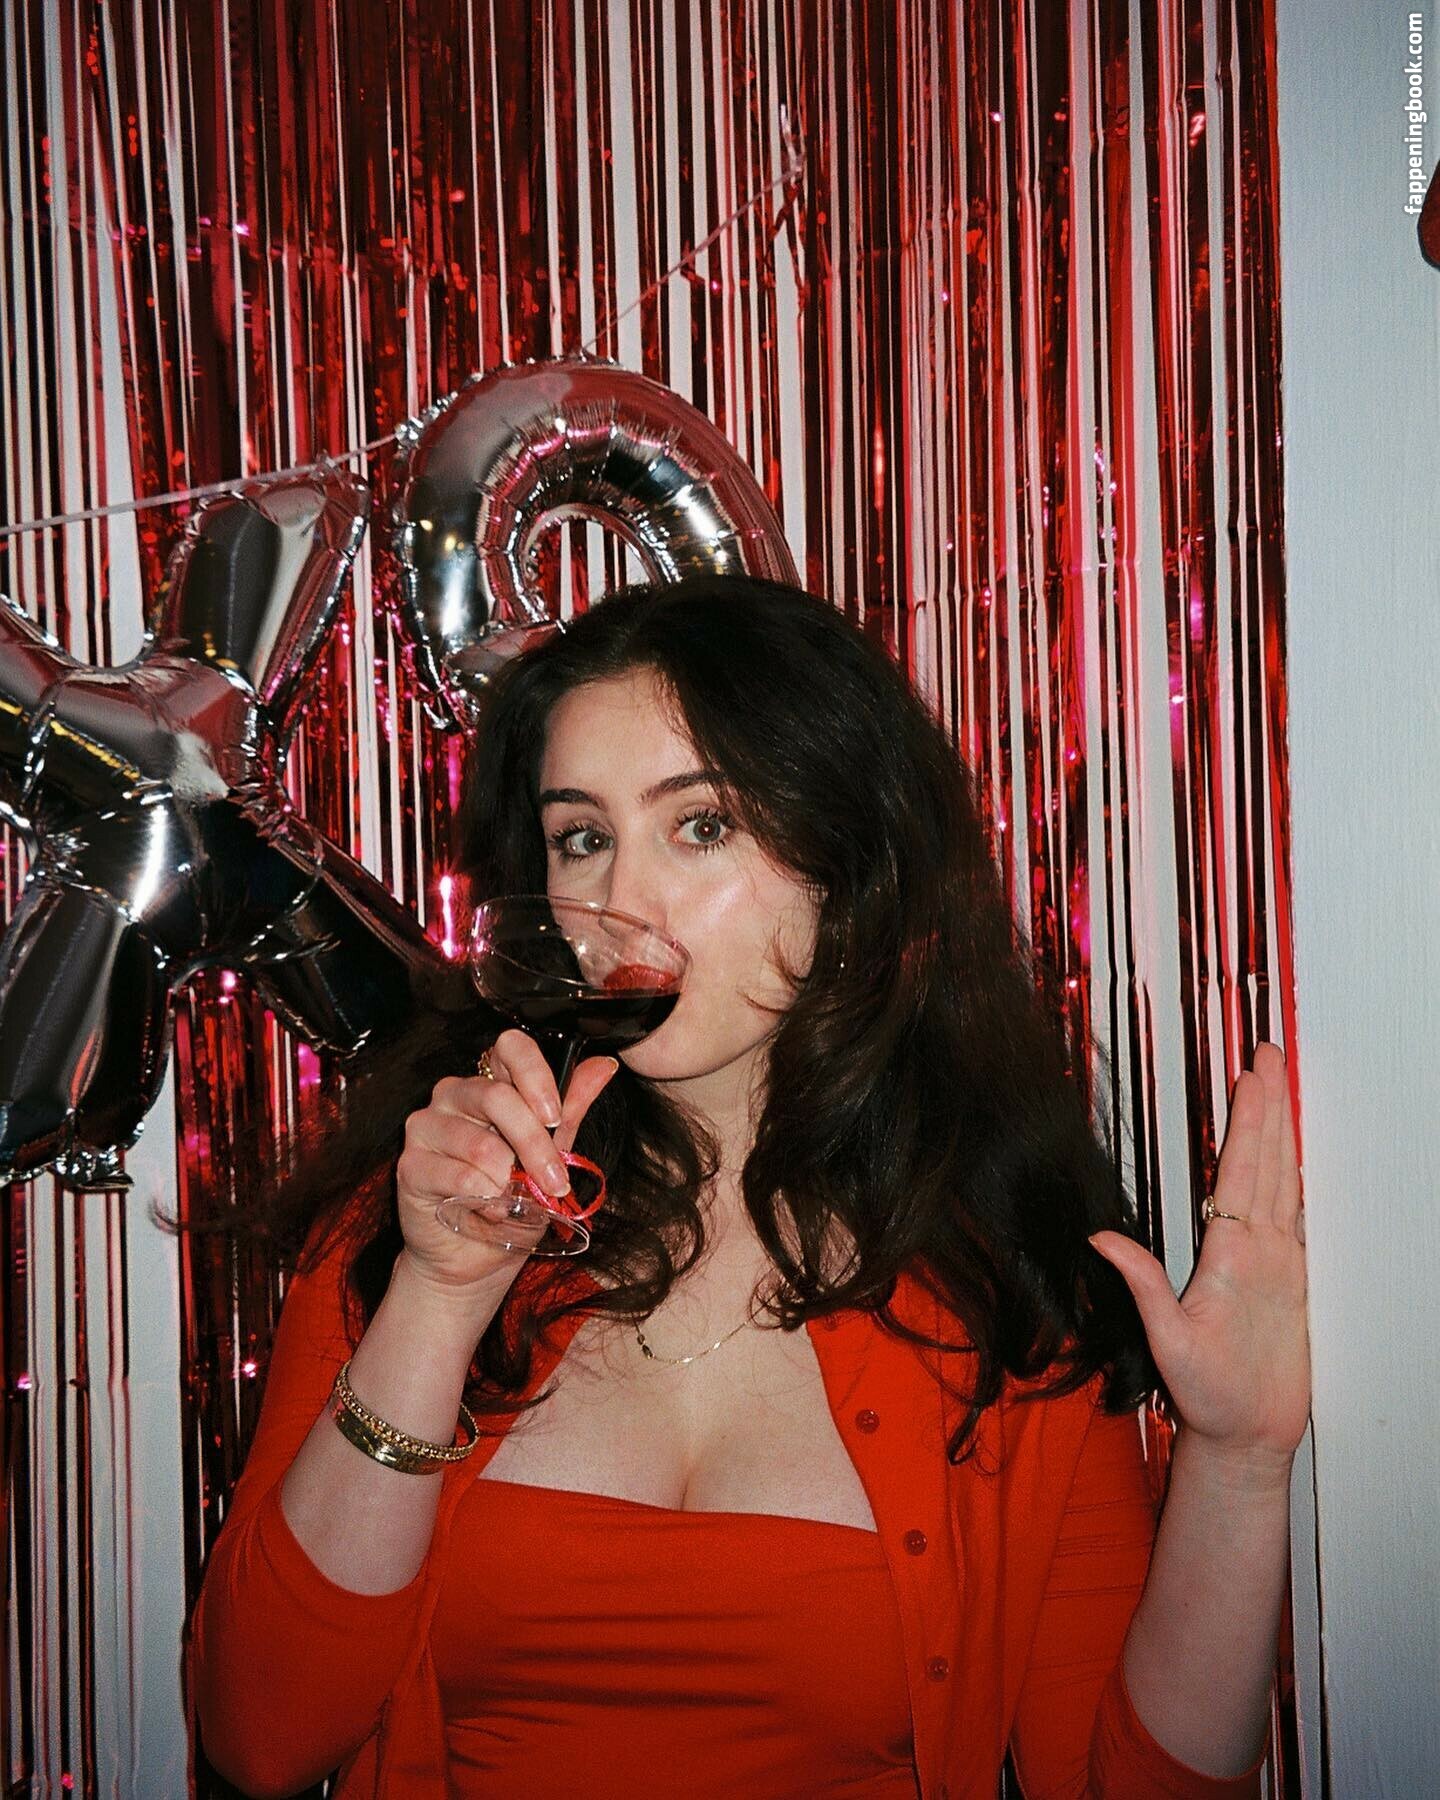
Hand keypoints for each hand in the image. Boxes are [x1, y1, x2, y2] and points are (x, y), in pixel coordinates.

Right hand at [395, 1028, 618, 1291]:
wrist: (476, 1257)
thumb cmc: (513, 1200)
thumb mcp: (551, 1153)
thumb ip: (570, 1109)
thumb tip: (603, 1066)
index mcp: (490, 1082)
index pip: (510, 1047)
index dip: (535, 1074)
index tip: (556, 1115)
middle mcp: (453, 1094)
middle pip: (498, 1098)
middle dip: (536, 1145)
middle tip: (555, 1181)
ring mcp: (426, 1127)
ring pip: (480, 1143)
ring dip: (510, 1181)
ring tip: (517, 1202)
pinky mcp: (410, 1165)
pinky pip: (458, 1176)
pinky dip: (485, 1199)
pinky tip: (492, 1211)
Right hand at [1087, 1041, 1309, 1472]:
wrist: (1257, 1435)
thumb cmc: (1213, 1393)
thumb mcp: (1166, 1341)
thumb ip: (1139, 1282)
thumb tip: (1100, 1238)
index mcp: (1237, 1257)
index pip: (1243, 1170)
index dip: (1249, 1119)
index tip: (1251, 1075)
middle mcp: (1269, 1251)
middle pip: (1272, 1160)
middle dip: (1271, 1104)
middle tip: (1270, 1056)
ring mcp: (1287, 1262)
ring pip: (1288, 1178)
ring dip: (1283, 1128)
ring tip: (1280, 1086)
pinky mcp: (1294, 1276)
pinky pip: (1295, 1207)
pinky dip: (1291, 1168)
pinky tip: (1288, 1152)